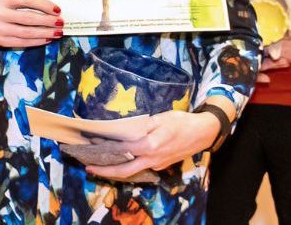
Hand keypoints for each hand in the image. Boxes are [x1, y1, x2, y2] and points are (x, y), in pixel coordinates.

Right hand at [0, 0, 63, 48]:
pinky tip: (47, 38)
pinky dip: (38, 41)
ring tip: (57, 32)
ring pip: (28, 32)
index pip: (27, 0)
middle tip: (61, 22)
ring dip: (46, 33)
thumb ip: (23, 2)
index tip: (57, 10)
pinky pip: (24, 42)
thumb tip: (50, 10)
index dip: (44, 5)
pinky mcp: (1, 41)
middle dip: (48, 21)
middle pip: (29, 18)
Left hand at [84, 106, 223, 179]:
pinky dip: (127, 167)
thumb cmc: (181, 122)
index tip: (91, 142)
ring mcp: (156, 164)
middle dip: (105, 170)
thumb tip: (120, 129)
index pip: (121, 149)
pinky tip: (118, 162)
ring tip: (99, 166)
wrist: (202, 133)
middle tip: (88, 167)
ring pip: (131, 172)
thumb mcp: (160, 118)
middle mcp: (152, 158)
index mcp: (150, 145)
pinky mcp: (160, 165)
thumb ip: (139, 126)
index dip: (105, 147)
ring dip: (114, 171)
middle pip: (124, 170)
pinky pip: (140, 168)